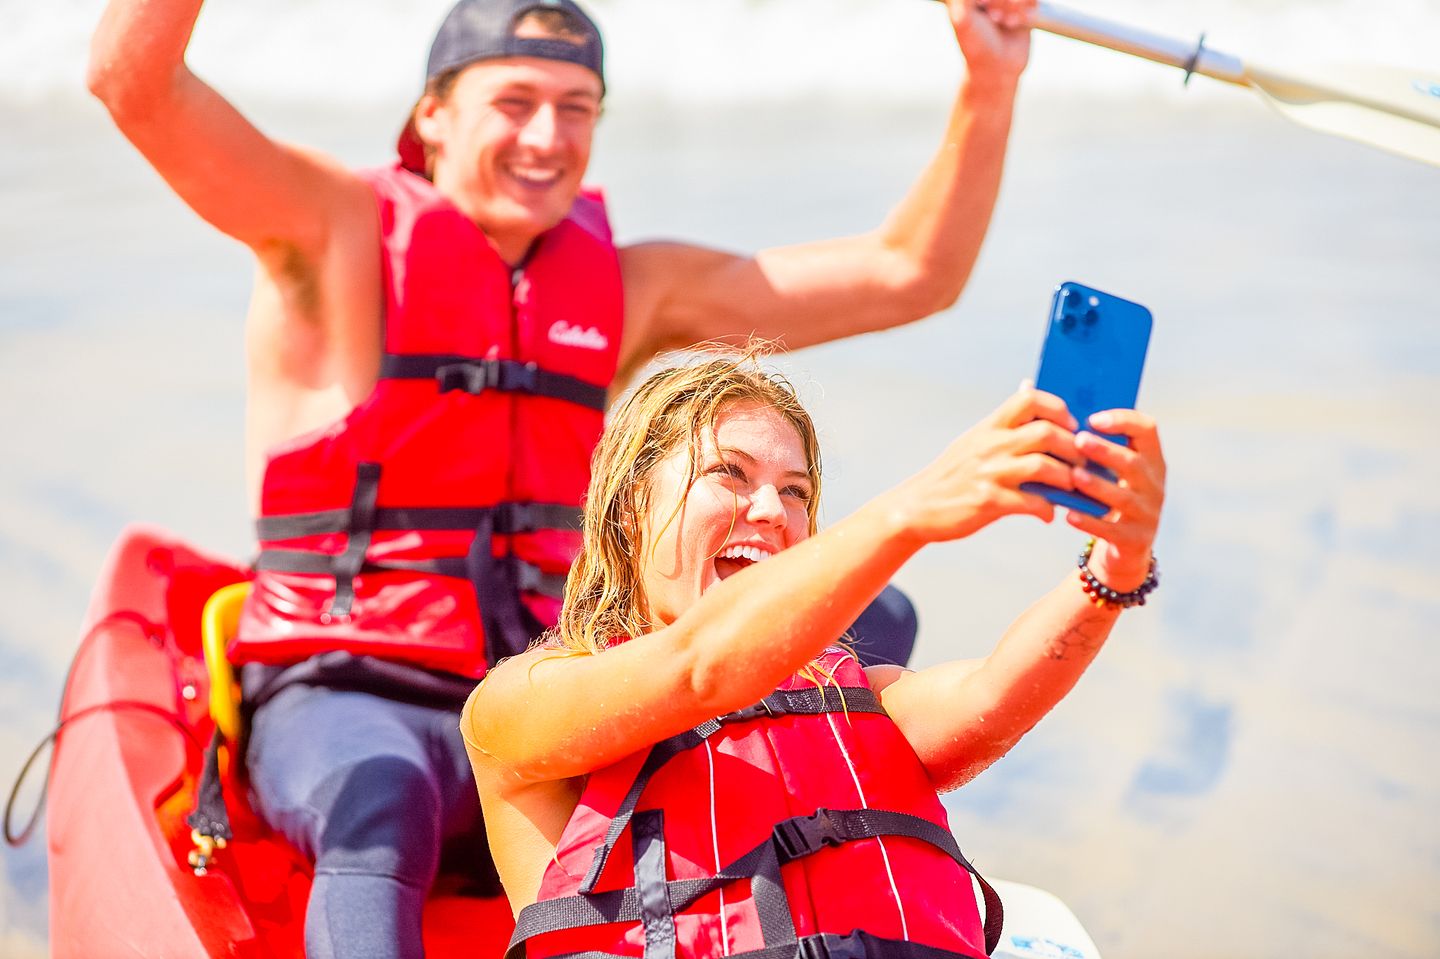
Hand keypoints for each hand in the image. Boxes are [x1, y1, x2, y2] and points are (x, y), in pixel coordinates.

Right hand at [884, 387, 1080, 544]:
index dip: (1058, 408)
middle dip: (1073, 447)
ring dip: (1067, 479)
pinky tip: (1047, 513)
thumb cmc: (952, 475)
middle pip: (1046, 432)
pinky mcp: (988, 502)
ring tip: (1072, 487)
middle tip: (1083, 462)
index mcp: (989, 427)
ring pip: (1044, 467)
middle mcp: (990, 445)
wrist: (917, 507)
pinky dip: (1047, 509)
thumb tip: (1029, 384)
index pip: (1030, 399)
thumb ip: (1005, 419)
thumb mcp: (974, 439)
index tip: (1070, 426)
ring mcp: (989, 473)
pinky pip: (1032, 503)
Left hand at [945, 0, 1034, 83]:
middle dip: (1002, 1)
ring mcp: (1007, 0)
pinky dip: (1027, 11)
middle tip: (994, 18)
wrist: (997, 70)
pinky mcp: (1024, 8)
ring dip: (1015, 5)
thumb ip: (962, 0)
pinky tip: (1016, 24)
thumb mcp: (962, 18)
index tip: (986, 9)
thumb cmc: (976, 47)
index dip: (992, 0)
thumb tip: (973, 0)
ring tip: (1005, 23)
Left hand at [1065, 411, 1166, 591]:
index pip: (1147, 430)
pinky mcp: (1134, 539)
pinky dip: (1090, 522)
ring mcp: (1147, 513)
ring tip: (1073, 475)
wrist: (1128, 545)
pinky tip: (1069, 515)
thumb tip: (1060, 417)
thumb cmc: (1111, 494)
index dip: (1123, 421)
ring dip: (1097, 485)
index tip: (1094, 418)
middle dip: (1106, 451)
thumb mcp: (1115, 471)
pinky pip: (1111, 530)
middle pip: (1134, 464)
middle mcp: (1154, 485)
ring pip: (1123, 497)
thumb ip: (1097, 446)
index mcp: (1151, 460)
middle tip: (1078, 440)